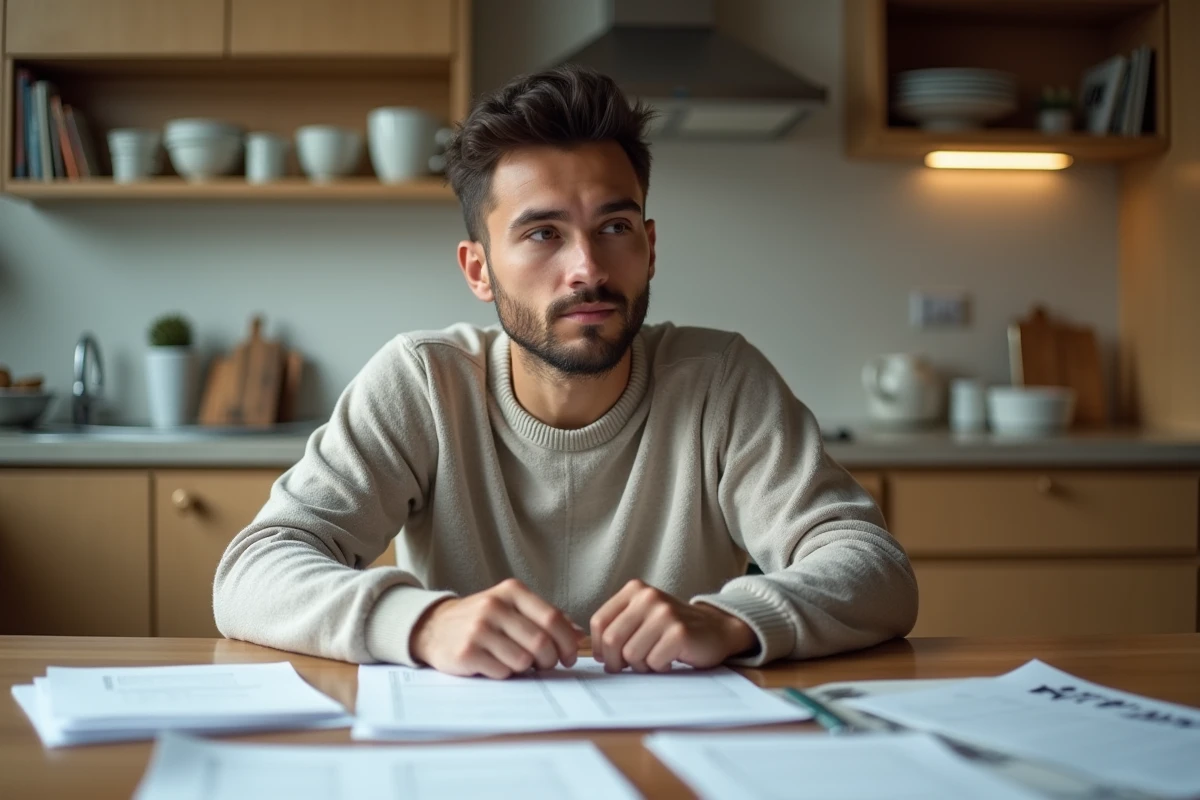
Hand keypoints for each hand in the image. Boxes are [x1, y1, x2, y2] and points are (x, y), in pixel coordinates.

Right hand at [410, 578, 580, 678]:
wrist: (433, 627)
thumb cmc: (482, 620)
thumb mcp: (512, 608)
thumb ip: (544, 618)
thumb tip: (579, 634)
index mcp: (511, 591)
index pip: (552, 618)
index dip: (567, 642)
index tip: (569, 657)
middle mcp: (494, 606)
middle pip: (541, 642)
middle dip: (549, 660)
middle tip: (545, 665)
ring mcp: (478, 629)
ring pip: (523, 660)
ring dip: (526, 669)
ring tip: (516, 663)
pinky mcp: (466, 652)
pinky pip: (502, 672)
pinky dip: (505, 674)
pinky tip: (495, 665)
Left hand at [590, 580, 756, 673]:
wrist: (716, 628)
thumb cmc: (672, 628)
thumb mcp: (643, 616)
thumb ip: (619, 626)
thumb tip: (596, 653)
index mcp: (634, 590)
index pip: (599, 622)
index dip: (598, 646)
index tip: (607, 658)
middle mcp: (648, 597)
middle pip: (611, 640)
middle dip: (615, 662)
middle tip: (626, 668)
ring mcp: (665, 613)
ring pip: (631, 655)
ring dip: (640, 666)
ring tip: (654, 659)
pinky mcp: (679, 632)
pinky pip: (653, 662)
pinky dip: (658, 668)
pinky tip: (669, 659)